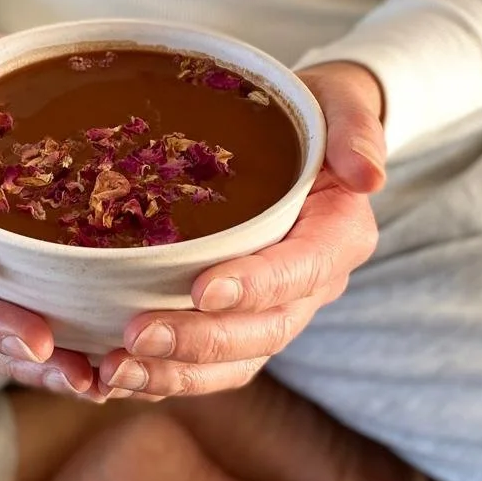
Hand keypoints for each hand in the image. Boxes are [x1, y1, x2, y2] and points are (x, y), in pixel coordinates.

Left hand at [96, 61, 384, 399]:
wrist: (295, 141)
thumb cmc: (306, 115)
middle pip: (266, 330)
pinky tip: (111, 376)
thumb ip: (356, 129)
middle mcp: (313, 286)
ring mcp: (276, 311)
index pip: (303, 270)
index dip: (256, 286)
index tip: (203, 288)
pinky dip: (163, 378)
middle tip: (136, 335)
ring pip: (235, 362)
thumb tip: (370, 177)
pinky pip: (208, 367)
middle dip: (200, 340)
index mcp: (339, 235)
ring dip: (175, 373)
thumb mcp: (338, 102)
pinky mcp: (239, 325)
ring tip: (115, 370)